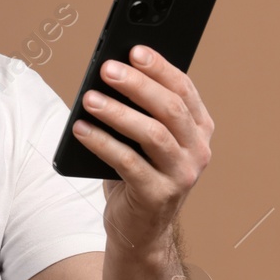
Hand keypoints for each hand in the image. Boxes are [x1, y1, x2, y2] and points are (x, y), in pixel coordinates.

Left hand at [71, 44, 213, 253]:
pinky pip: (128, 163)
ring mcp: (182, 174)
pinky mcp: (158, 195)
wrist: (139, 230)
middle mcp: (198, 150)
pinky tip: (80, 129)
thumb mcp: (143, 140)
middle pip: (170, 109)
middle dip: (137, 85)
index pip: (184, 90)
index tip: (134, 49)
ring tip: (88, 98)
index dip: (160, 68)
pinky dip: (102, 143)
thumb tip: (108, 75)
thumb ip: (139, 111)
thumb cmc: (137, 174)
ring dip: (118, 113)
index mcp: (199, 129)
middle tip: (107, 68)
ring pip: (152, 134)